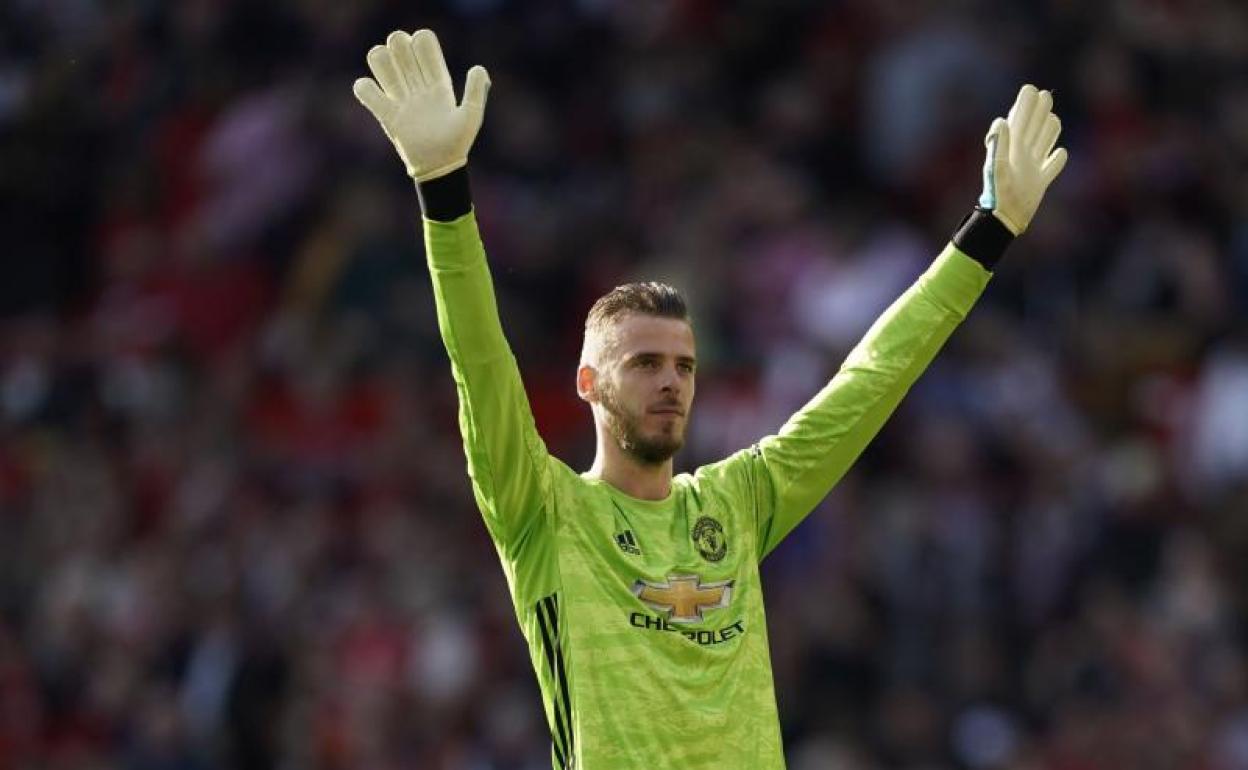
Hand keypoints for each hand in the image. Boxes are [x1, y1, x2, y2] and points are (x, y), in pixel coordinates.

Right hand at [353, 29, 489, 181]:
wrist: (439, 167)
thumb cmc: (457, 142)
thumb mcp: (471, 116)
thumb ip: (475, 91)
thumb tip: (478, 68)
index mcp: (437, 80)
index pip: (424, 43)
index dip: (422, 41)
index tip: (426, 59)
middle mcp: (417, 84)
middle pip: (399, 44)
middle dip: (399, 44)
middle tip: (407, 66)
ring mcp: (400, 97)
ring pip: (378, 59)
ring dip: (380, 60)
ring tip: (391, 79)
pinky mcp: (386, 114)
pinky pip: (364, 90)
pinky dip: (364, 88)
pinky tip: (375, 96)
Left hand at [979, 84, 1068, 234]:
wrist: (1005, 220)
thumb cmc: (999, 195)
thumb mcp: (997, 168)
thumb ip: (998, 145)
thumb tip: (1001, 121)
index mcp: (1012, 149)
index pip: (1020, 121)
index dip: (1025, 105)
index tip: (1031, 89)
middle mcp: (1022, 156)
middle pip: (1033, 128)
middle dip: (1039, 111)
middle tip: (1045, 96)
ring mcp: (1032, 169)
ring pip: (1044, 143)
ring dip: (1049, 130)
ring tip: (1052, 119)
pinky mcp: (1040, 183)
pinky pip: (1052, 167)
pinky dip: (1057, 159)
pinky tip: (1060, 153)